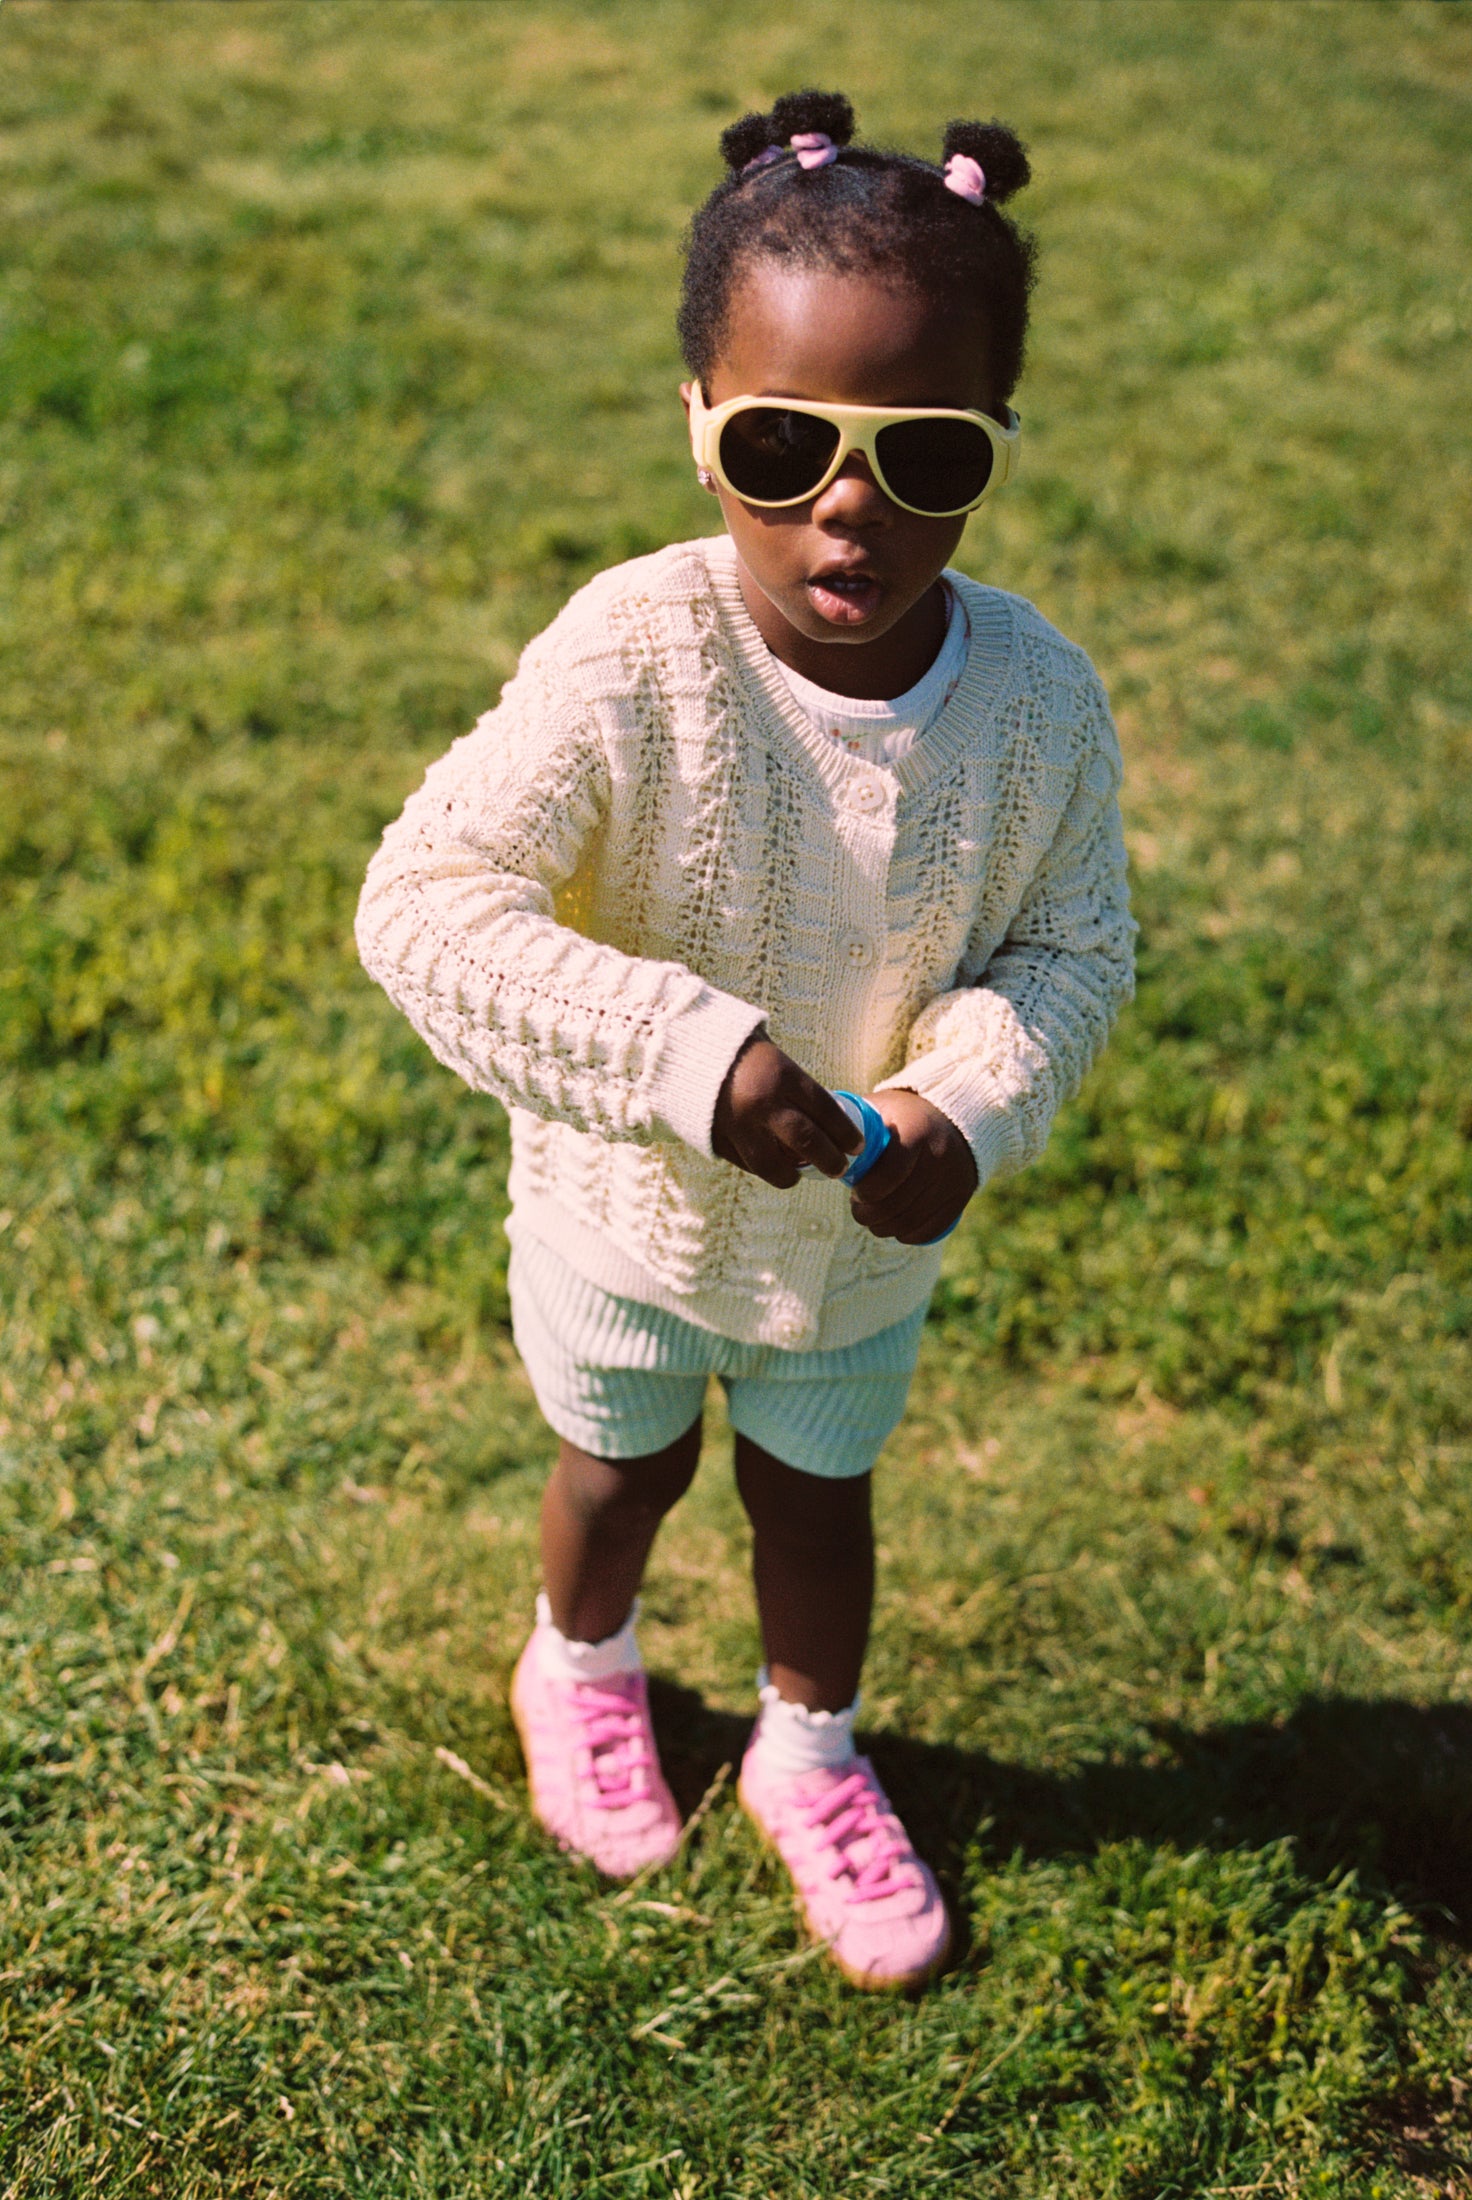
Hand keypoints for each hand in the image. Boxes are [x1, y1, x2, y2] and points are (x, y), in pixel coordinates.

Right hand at [713, 1034, 861, 1188]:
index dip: (847, 1133)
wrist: (685, 1049)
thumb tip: (826, 1116)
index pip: (826, 1111)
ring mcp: (740, 1126)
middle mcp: (764, 1103)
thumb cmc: (739, 1050)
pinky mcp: (719, 1141)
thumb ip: (797, 1086)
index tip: (857, 1146)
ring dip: (794, 1176)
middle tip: (840, 1168)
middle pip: (808, 1142)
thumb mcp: (775, 1058)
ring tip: (801, 1175)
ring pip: (776, 1167)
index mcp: (782, 1076)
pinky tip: (772, 1166)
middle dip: (831, 1160)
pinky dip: (763, 1168)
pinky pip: (749, 1165)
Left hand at [848, 1088, 976, 1244]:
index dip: (866, 1190)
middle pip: (897, 1204)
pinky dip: (906, 1234)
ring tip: (872, 1217)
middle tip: (858, 1209)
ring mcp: (954, 1180)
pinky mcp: (960, 1199)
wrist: (955, 1122)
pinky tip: (895, 1225)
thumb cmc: (904, 1117)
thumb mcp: (882, 1109)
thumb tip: (813, 1141)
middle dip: (868, 1214)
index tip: (855, 1190)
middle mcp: (941, 1157)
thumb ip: (852, 1123)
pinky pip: (929, 1231)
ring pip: (910, 1222)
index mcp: (917, 1130)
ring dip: (883, 1227)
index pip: (890, 1173)